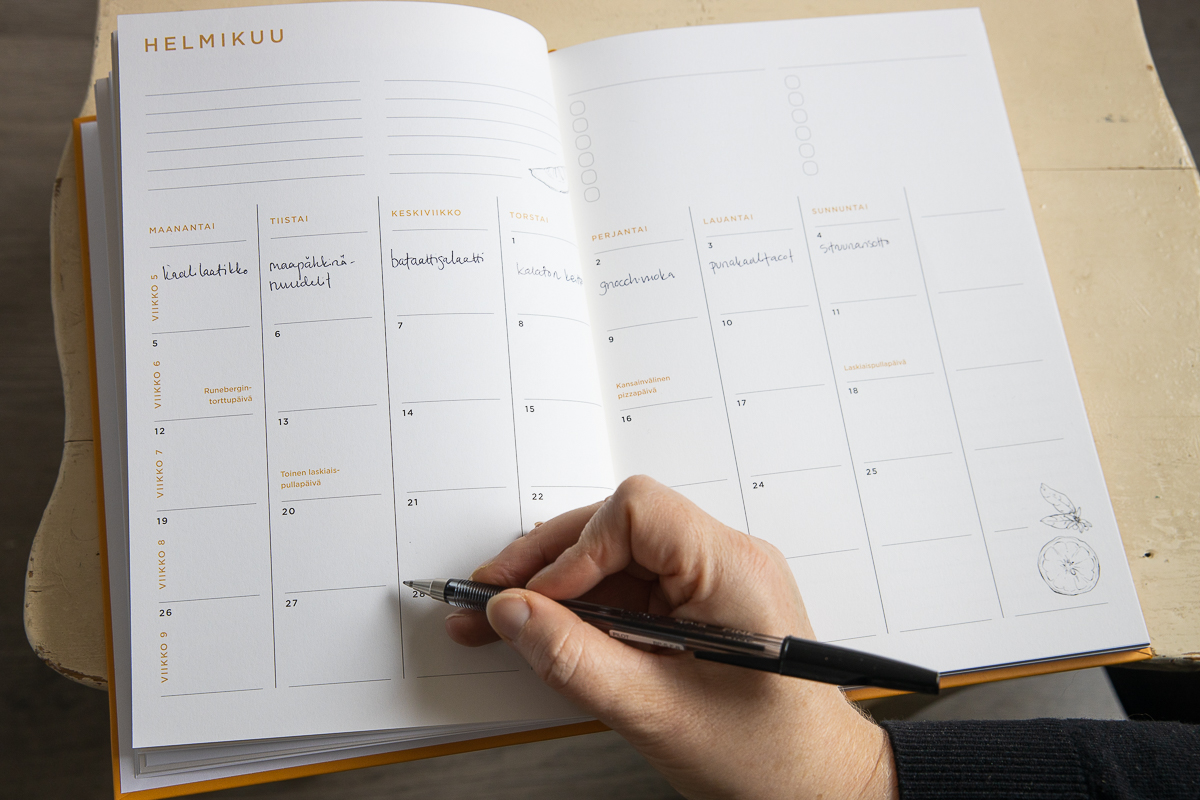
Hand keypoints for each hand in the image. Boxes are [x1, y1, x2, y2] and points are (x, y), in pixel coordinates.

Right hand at [446, 475, 896, 799]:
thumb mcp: (658, 714)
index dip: (575, 549)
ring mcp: (713, 581)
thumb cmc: (771, 759)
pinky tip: (547, 634)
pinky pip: (630, 588)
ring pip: (616, 557)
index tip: (532, 597)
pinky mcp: (699, 605)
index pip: (639, 513)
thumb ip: (577, 660)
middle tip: (489, 598)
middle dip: (547, 563)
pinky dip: (584, 611)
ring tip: (502, 621)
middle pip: (618, 528)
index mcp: (732, 571)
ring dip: (556, 588)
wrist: (823, 789)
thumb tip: (512, 613)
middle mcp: (726, 561)